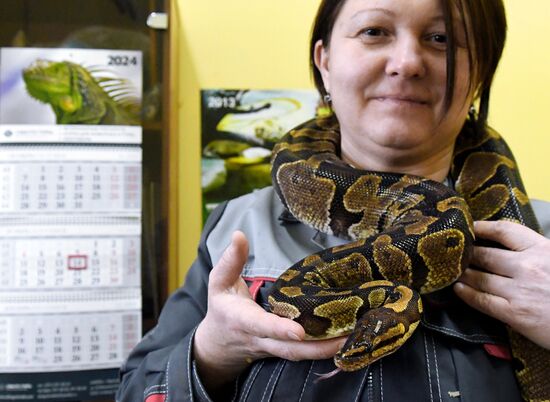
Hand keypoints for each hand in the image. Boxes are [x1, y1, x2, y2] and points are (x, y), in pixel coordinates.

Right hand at [194, 231, 344, 390]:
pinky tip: (346, 342)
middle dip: (317, 347)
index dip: (279, 329)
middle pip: (289, 349)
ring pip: (300, 356)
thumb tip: (239, 234)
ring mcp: (273, 350)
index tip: (299, 331)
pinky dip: (324, 352)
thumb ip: (231, 260)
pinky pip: (303, 356)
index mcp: (242, 320)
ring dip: (327, 351)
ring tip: (354, 339)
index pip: (261, 325)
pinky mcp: (284, 353)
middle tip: (346, 337)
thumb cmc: (222, 309)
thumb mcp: (219, 282)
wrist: (218, 346)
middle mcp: (260, 339)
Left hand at [454, 220, 549, 348]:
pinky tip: (458, 289)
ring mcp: (520, 291)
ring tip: (452, 271)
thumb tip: (508, 245)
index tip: (469, 227)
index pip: (504, 230)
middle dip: (466, 254)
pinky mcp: (515, 314)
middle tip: (453, 253)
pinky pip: (482, 301)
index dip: (482, 227)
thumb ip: (535, 251)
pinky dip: (466, 294)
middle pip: (485, 254)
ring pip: (479, 277)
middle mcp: (528, 266)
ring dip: (462, 273)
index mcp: (543, 249)